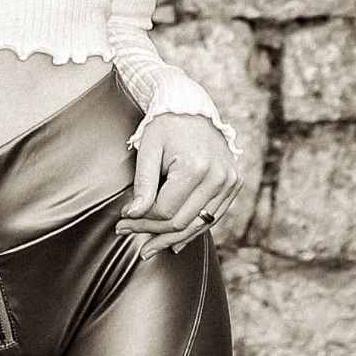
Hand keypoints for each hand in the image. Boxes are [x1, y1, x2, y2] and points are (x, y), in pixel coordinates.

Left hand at [112, 112, 242, 257]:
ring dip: (172, 239)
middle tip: (129, 235)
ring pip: (198, 224)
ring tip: (149, 248)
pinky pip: (212, 216)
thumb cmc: (166, 125)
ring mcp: (230, 182)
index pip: (165, 210)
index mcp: (195, 167)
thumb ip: (143, 183)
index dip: (140, 221)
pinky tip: (174, 242)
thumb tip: (133, 215)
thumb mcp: (148, 149)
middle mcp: (218, 177)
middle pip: (182, 221)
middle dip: (153, 233)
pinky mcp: (234, 184)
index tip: (122, 222)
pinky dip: (193, 230)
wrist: (193, 107)